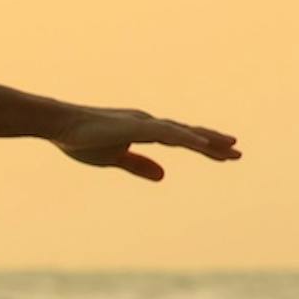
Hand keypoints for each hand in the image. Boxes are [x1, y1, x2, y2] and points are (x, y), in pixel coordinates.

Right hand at [52, 108, 239, 182]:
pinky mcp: (136, 126)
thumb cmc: (81, 139)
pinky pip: (167, 133)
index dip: (203, 146)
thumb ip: (139, 165)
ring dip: (208, 140)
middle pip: (188, 134)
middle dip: (214, 143)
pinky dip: (186, 137)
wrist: (59, 125)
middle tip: (238, 152)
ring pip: (183, 132)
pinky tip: (202, 144)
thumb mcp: (114, 158)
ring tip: (231, 148)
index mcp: (144, 131)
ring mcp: (144, 122)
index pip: (180, 139)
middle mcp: (149, 123)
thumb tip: (164, 175)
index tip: (224, 154)